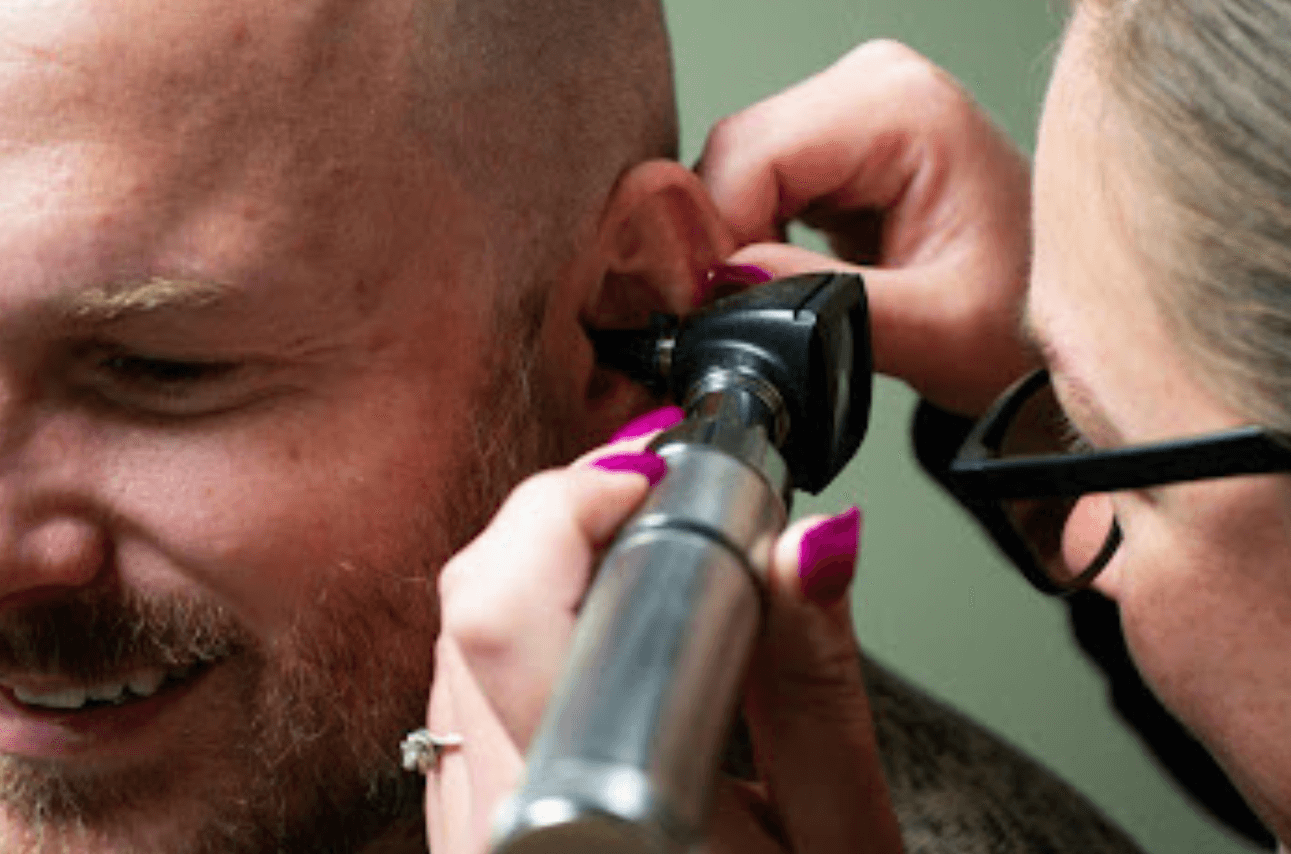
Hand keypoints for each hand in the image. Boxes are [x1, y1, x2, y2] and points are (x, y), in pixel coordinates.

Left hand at [424, 418, 903, 853]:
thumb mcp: (839, 837)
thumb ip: (813, 685)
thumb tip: (812, 540)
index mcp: (591, 821)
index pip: (508, 603)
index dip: (581, 504)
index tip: (666, 473)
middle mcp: (498, 831)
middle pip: (468, 608)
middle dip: (562, 523)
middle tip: (662, 505)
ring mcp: (466, 844)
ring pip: (451, 652)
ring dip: (539, 583)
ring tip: (646, 575)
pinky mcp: (460, 851)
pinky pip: (454, 712)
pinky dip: (520, 653)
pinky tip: (603, 654)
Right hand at [698, 40, 1033, 415]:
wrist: (1052, 325)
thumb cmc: (1024, 321)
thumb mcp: (933, 329)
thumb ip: (823, 299)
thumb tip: (723, 281)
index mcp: (906, 106)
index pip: (752, 153)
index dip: (719, 235)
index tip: (724, 307)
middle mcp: (878, 83)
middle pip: (737, 153)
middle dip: (728, 240)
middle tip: (757, 315)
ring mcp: (859, 103)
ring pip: (738, 168)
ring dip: (741, 241)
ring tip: (793, 297)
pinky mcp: (844, 137)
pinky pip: (760, 179)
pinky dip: (757, 235)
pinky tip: (798, 273)